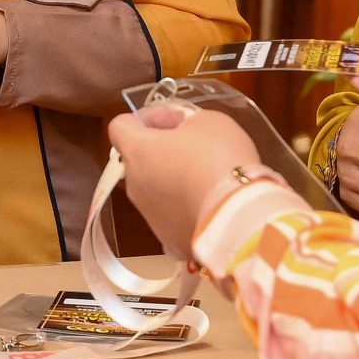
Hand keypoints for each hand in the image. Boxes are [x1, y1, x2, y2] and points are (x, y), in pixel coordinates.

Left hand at [106, 104, 266, 260]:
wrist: (239, 219)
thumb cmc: (220, 160)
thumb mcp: (209, 121)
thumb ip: (186, 121)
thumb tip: (180, 131)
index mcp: (137, 151)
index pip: (120, 126)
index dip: (144, 119)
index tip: (171, 121)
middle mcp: (134, 185)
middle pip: (138, 159)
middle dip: (162, 150)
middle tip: (194, 146)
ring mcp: (149, 216)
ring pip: (154, 189)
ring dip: (173, 179)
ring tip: (207, 177)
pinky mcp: (168, 239)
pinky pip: (172, 214)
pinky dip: (185, 206)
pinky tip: (211, 203)